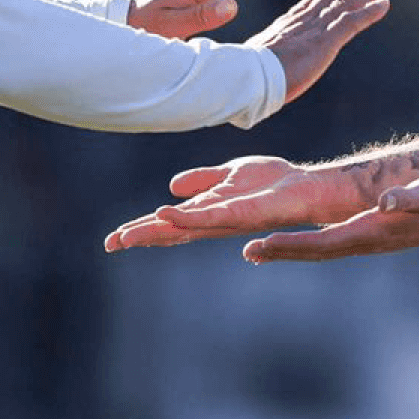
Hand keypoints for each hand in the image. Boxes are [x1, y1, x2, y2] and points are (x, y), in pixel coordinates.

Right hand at [103, 155, 366, 251]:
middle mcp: (214, 220)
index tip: (115, 238)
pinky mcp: (241, 215)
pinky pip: (209, 216)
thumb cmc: (273, 182)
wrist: (307, 186)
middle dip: (141, 235)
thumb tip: (171, 187)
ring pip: (184, 228)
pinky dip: (186, 217)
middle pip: (171, 230)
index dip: (143, 227)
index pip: (169, 222)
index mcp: (208, 210)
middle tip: (111, 244)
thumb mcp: (230, 174)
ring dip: (156, 231)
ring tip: (128, 235)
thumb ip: (203, 180)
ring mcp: (226, 220)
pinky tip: (165, 213)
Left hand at [242, 177, 418, 262]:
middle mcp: (361, 243)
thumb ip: (405, 198)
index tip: (267, 244)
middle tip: (248, 252)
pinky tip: (286, 244)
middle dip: (281, 252)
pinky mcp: (363, 238)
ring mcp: (362, 243)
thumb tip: (385, 201)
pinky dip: (302, 246)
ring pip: (317, 251)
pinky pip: (326, 245)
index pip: (324, 242)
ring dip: (286, 251)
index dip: (294, 244)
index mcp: (369, 233)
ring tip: (255, 251)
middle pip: (314, 252)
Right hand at [247, 0, 389, 102]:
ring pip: (345, 3)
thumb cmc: (248, 77)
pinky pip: (352, 20)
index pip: (310, 4)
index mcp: (285, 26)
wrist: (249, 78)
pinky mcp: (324, 41)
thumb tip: (260, 81)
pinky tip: (384, 4)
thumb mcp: (256, 65)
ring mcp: (314, 29)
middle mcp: (301, 21)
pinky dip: (370, 11)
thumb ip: (265, 66)